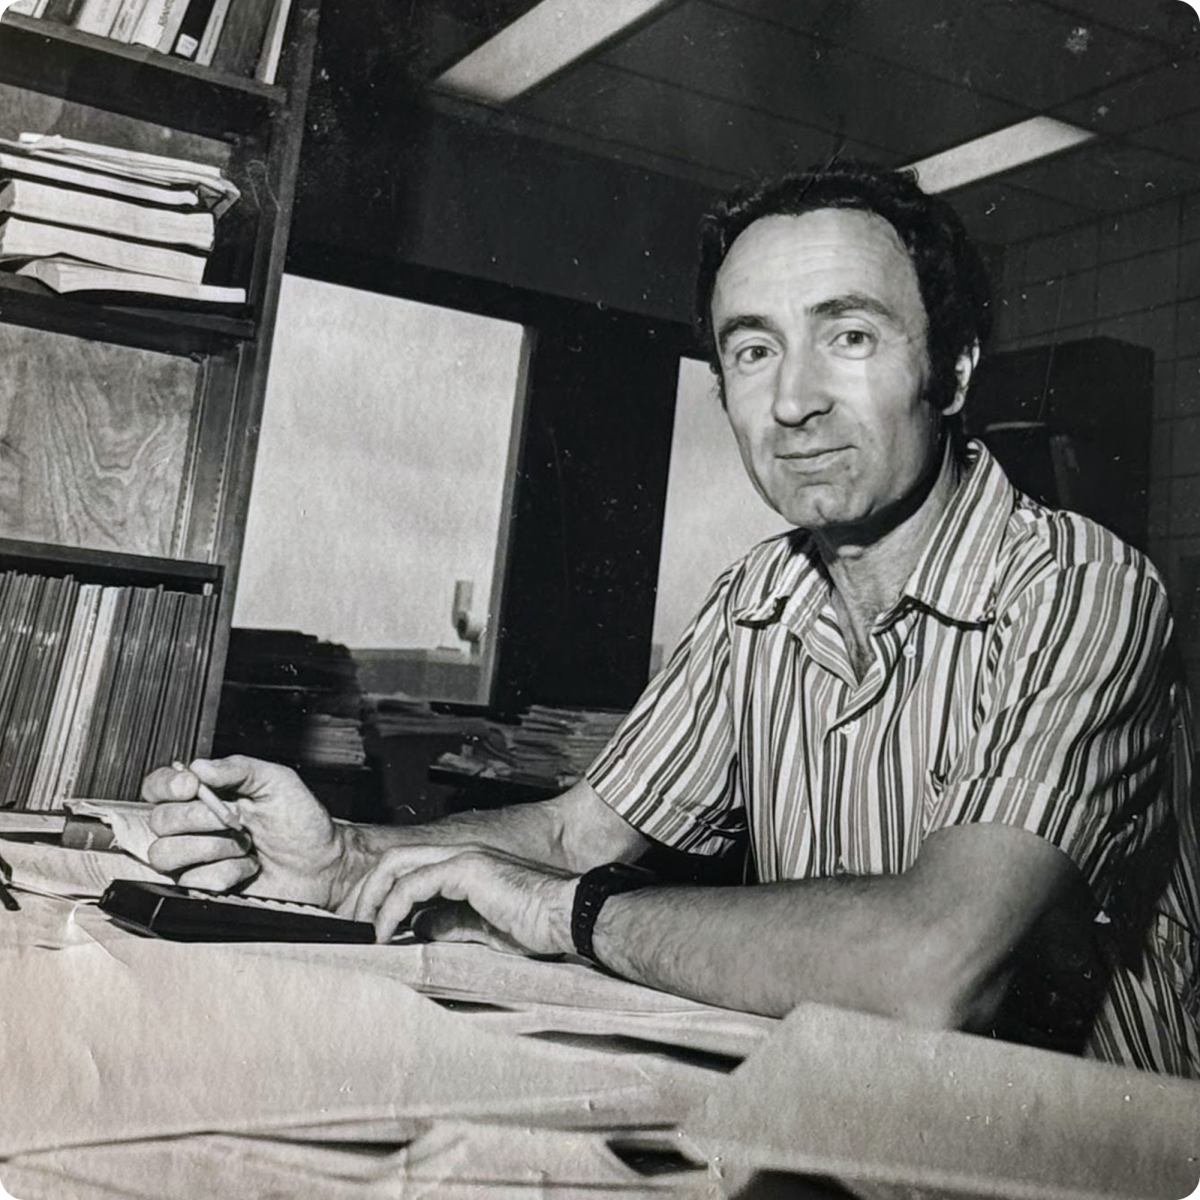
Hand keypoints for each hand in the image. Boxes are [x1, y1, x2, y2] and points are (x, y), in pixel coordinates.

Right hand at [141, 755, 349, 905]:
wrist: (320, 864)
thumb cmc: (301, 820)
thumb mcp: (276, 781)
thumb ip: (238, 769)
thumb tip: (199, 766)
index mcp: (205, 794)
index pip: (158, 787)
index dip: (166, 786)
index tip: (191, 787)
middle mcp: (193, 825)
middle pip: (159, 820)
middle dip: (198, 818)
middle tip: (236, 819)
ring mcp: (195, 858)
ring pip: (165, 853)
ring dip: (211, 847)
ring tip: (245, 844)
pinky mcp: (202, 887)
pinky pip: (192, 880)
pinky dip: (226, 873)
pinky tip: (247, 867)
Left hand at [336, 845, 577, 951]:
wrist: (568, 916)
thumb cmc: (537, 924)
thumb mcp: (484, 930)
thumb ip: (452, 924)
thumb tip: (421, 927)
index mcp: (464, 868)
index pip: (408, 871)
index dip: (383, 896)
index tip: (370, 926)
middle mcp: (459, 856)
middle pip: (394, 861)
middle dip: (368, 891)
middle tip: (356, 924)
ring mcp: (462, 858)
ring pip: (397, 866)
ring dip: (374, 898)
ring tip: (365, 929)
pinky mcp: (466, 869)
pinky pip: (414, 884)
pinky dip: (393, 907)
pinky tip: (387, 931)